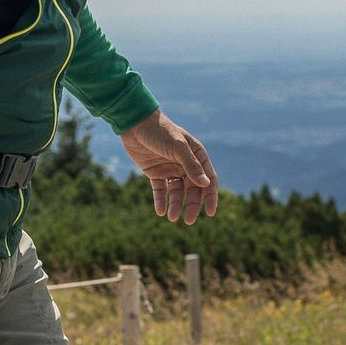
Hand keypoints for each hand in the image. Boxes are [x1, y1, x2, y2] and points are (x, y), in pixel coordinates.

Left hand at [119, 110, 218, 224]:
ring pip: (177, 192)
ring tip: (171, 217)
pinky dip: (161, 201)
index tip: (210, 213)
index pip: (208, 179)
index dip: (210, 197)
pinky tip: (160, 211)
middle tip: (187, 221)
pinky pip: (161, 190)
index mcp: (197, 155)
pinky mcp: (155, 173)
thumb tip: (206, 184)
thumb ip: (191, 165)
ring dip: (176, 205)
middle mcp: (185, 164)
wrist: (135, 123)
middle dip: (191, 205)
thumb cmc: (160, 131)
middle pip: (193, 190)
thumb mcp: (178, 147)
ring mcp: (170, 169)